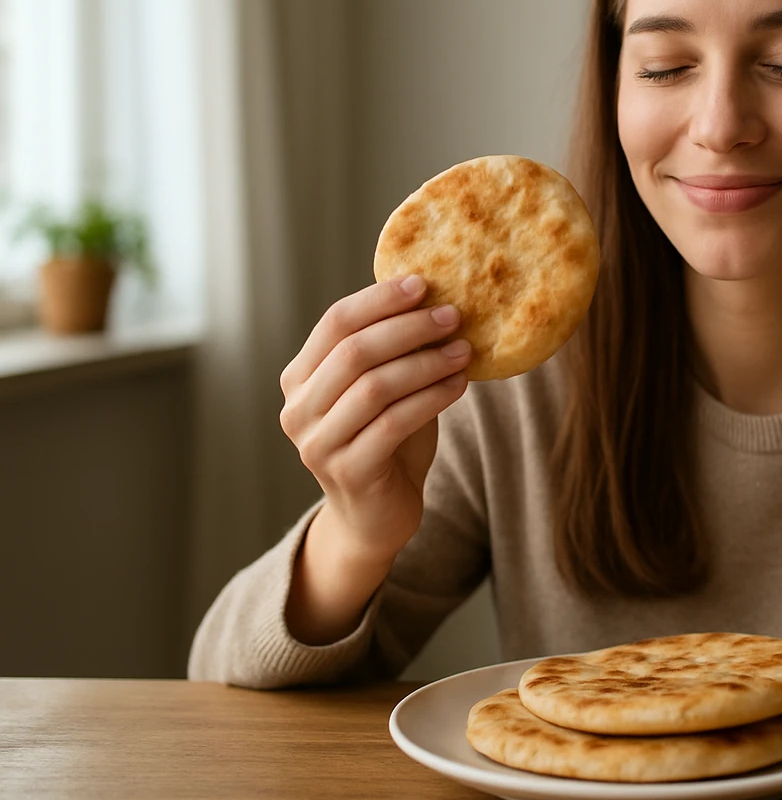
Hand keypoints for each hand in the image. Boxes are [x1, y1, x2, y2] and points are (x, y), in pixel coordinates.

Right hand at [279, 275, 470, 563]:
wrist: (376, 516)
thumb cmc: (387, 441)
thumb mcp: (385, 389)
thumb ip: (394, 351)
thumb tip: (437, 297)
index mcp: (300, 378)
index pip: (335, 323)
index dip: (379, 300)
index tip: (424, 282)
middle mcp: (298, 409)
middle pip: (353, 352)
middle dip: (408, 328)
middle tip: (453, 315)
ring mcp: (317, 443)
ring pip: (374, 387)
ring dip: (425, 363)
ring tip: (465, 351)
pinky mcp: (347, 471)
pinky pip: (393, 424)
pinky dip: (430, 399)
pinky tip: (459, 385)